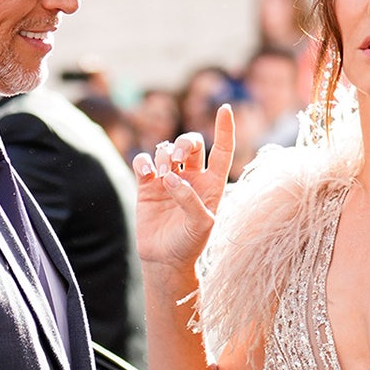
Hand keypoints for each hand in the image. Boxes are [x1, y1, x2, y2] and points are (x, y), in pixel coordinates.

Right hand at [133, 105, 235, 269]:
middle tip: (177, 156)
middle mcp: (191, 177)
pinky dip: (144, 161)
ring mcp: (168, 180)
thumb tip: (172, 178)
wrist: (165, 260)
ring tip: (161, 173)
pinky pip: (144, 162)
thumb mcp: (201, 226)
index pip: (222, 150)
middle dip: (184, 142)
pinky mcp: (147, 186)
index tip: (224, 109)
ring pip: (166, 150)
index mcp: (212, 184)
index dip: (224, 129)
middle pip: (191, 144)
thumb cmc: (190, 244)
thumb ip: (191, 201)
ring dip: (163, 155)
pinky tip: (146, 172)